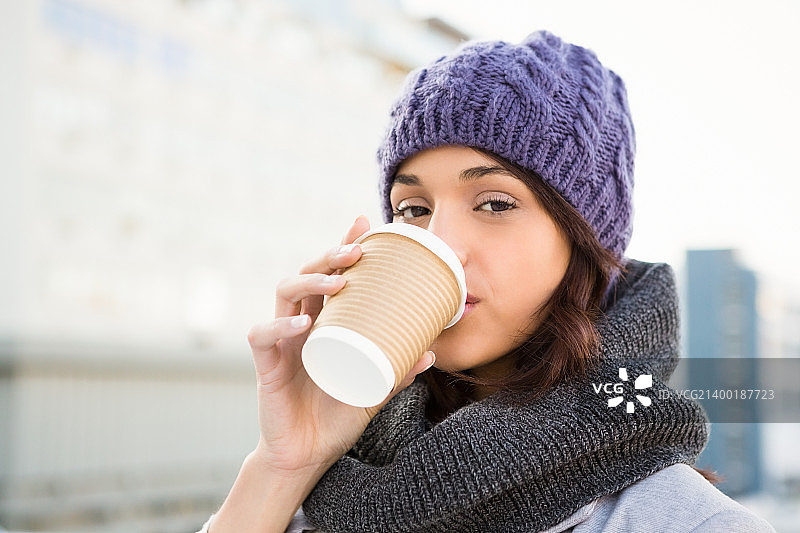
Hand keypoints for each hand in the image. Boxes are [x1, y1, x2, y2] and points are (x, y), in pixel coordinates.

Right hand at [247, 215, 434, 477]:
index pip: (331, 273)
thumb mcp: (374, 390)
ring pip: (284, 293)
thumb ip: (398, 371)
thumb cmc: (336, 415)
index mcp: (325, 323)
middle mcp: (300, 324)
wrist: (307, 455)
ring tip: (338, 281)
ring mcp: (282, 341)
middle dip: (330, 255)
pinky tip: (304, 323)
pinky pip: (263, 336)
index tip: (364, 224)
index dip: (343, 246)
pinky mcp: (266, 365)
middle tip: (357, 252)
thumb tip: (432, 352)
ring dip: (310, 279)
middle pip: (308, 272)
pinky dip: (280, 325)